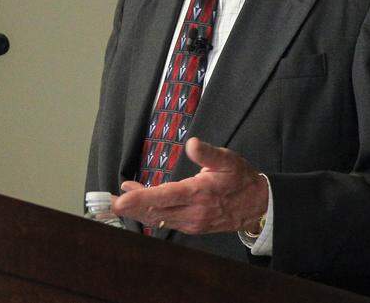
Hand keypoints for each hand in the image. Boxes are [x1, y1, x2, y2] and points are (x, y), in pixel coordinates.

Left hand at [111, 137, 267, 234]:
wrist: (258, 205)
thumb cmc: (241, 179)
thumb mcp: (228, 160)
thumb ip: (208, 153)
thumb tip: (192, 143)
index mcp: (198, 194)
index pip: (163, 197)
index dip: (140, 198)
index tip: (121, 199)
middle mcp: (192, 212)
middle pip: (154, 211)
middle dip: (131, 206)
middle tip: (111, 202)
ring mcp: (191, 222)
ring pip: (158, 218)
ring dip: (139, 209)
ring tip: (123, 197)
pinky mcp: (192, 226)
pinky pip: (166, 220)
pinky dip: (151, 212)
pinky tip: (141, 202)